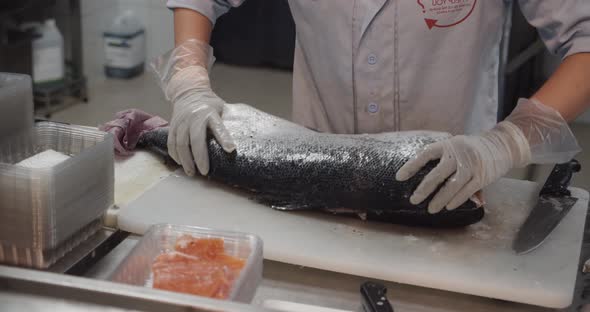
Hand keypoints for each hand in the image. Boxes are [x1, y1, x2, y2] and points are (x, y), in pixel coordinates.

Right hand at [152, 39, 234, 175]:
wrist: (188, 92)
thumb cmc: (209, 104)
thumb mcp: (221, 108)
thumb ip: (226, 122)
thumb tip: (239, 138)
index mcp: (210, 113)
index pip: (218, 126)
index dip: (224, 138)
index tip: (231, 149)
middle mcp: (194, 117)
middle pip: (195, 139)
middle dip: (200, 157)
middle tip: (204, 172)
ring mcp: (182, 121)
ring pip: (181, 143)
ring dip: (186, 160)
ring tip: (191, 172)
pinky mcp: (173, 126)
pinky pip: (171, 142)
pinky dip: (175, 154)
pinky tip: (180, 163)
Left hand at [396, 98, 579, 213]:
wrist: (502, 144)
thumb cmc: (472, 150)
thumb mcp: (457, 148)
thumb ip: (444, 163)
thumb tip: (427, 177)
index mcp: (448, 144)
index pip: (425, 154)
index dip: (412, 165)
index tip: (399, 177)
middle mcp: (458, 153)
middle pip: (437, 173)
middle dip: (424, 188)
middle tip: (413, 200)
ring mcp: (471, 164)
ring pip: (452, 185)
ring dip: (440, 198)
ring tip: (430, 209)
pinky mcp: (482, 176)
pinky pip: (467, 190)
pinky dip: (457, 199)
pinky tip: (448, 207)